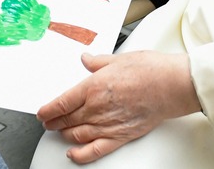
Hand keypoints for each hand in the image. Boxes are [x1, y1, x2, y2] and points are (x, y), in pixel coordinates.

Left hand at [36, 51, 199, 163]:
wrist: (170, 86)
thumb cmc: (149, 71)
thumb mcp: (118, 59)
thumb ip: (98, 62)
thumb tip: (86, 59)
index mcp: (93, 87)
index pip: (61, 103)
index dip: (48, 110)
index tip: (42, 112)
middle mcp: (96, 108)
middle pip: (66, 119)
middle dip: (53, 121)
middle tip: (48, 121)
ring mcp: (107, 125)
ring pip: (76, 135)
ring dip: (64, 134)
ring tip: (60, 131)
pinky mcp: (120, 137)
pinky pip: (94, 150)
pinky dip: (80, 154)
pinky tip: (73, 153)